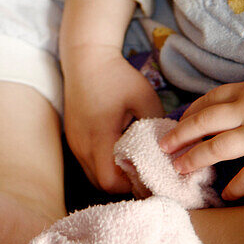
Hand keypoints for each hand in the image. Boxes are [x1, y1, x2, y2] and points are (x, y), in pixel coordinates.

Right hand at [62, 47, 164, 193]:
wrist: (86, 58)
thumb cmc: (117, 76)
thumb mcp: (145, 98)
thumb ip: (158, 127)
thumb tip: (170, 150)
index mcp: (100, 136)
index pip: (110, 181)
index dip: (131, 185)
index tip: (149, 176)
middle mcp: (82, 144)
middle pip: (100, 184)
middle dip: (123, 185)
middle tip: (144, 173)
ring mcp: (74, 142)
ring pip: (92, 175)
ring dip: (112, 176)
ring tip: (132, 164)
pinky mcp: (72, 137)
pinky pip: (87, 163)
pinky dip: (102, 165)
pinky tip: (118, 152)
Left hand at [158, 72, 243, 200]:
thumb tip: (223, 108)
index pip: (207, 101)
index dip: (189, 114)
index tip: (177, 124)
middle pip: (202, 123)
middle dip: (179, 136)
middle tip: (163, 147)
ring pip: (217, 148)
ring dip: (195, 160)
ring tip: (181, 169)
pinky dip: (235, 187)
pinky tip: (225, 195)